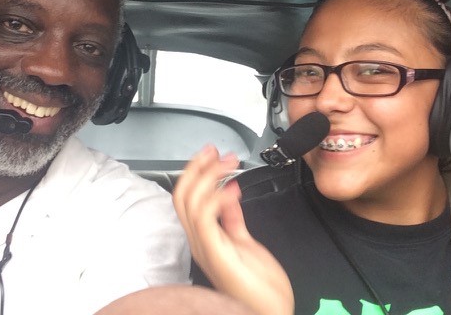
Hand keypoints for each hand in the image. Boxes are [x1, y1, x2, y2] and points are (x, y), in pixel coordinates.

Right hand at [173, 145, 293, 314]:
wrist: (269, 314)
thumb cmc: (259, 288)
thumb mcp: (245, 244)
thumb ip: (233, 219)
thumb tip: (228, 193)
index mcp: (204, 238)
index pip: (186, 198)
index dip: (194, 172)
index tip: (209, 154)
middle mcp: (199, 242)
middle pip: (182, 196)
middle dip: (197, 167)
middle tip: (215, 152)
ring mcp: (206, 248)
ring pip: (189, 202)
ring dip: (208, 176)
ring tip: (229, 164)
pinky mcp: (217, 253)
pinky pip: (205, 219)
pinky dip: (216, 198)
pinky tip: (233, 188)